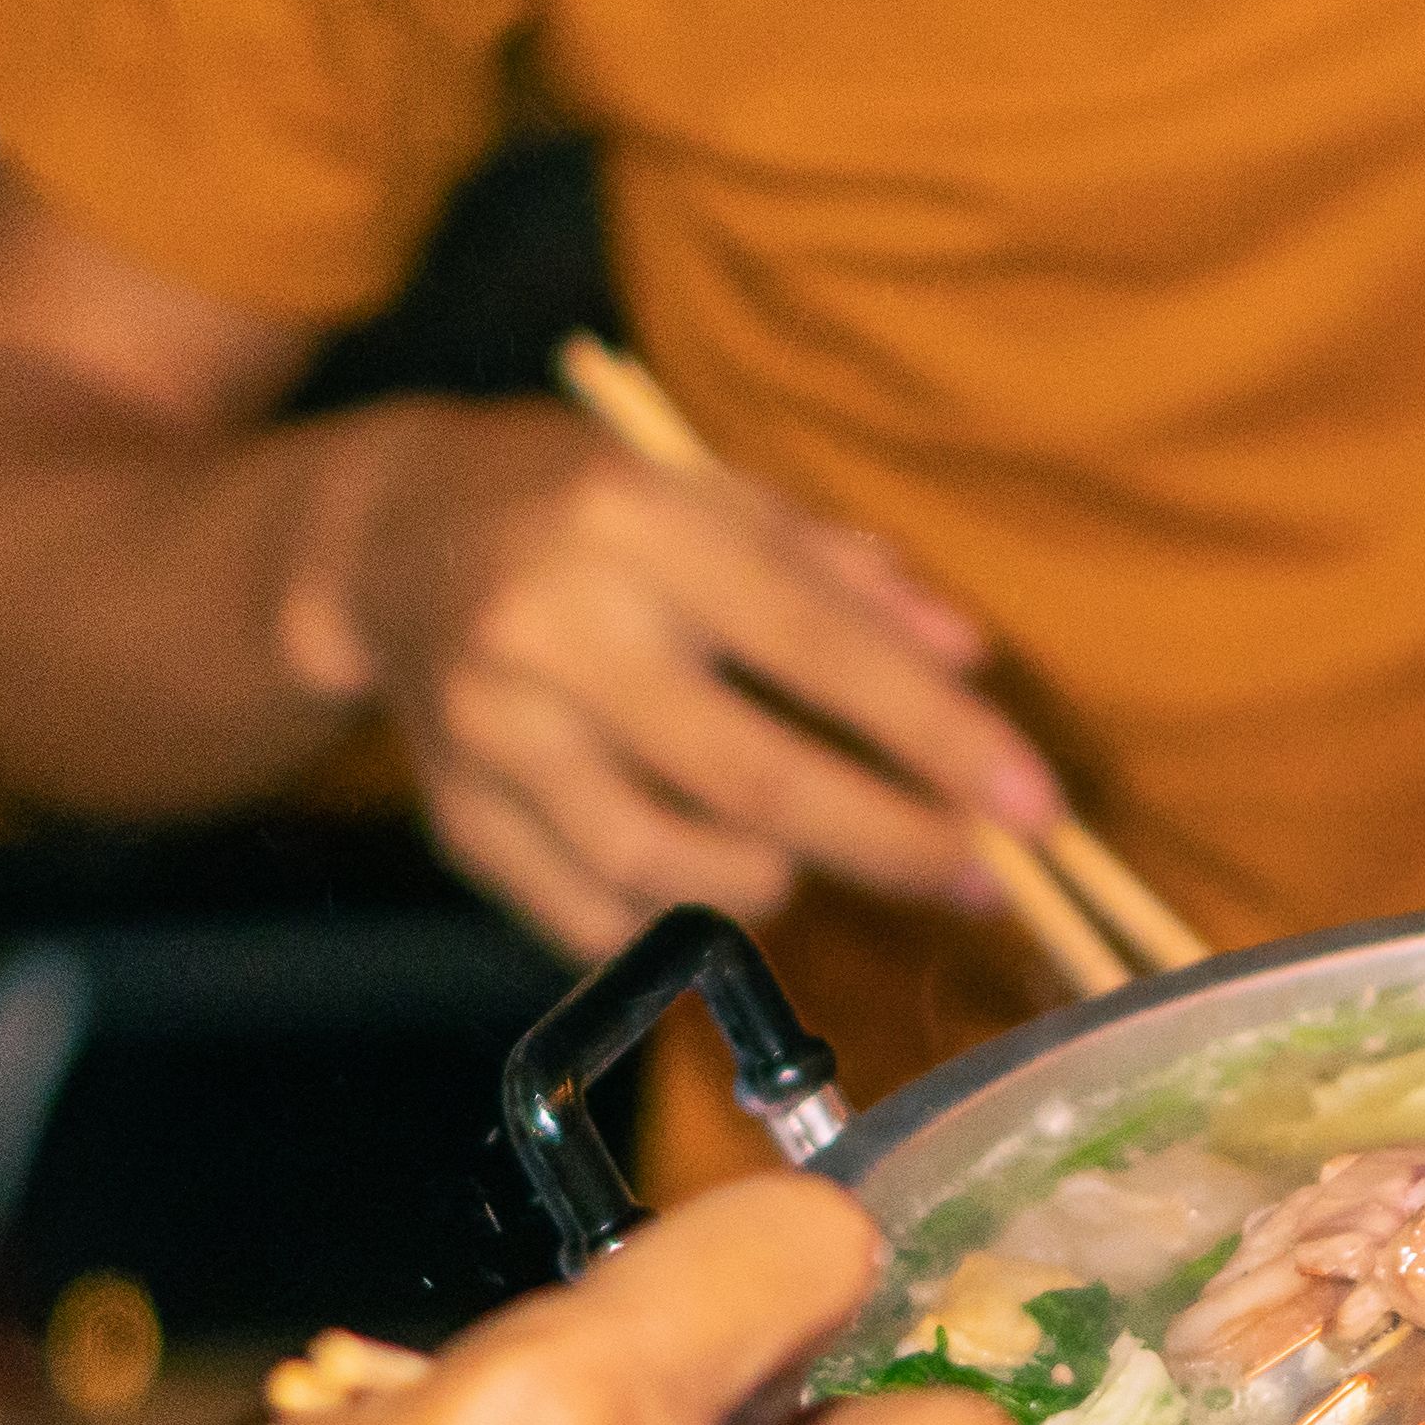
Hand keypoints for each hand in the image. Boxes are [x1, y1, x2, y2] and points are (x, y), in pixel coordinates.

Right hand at [294, 398, 1064, 954]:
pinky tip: (706, 884)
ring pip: (666, 868)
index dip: (938, 738)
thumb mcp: (716, 500)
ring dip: (771, 887)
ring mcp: (493, 731)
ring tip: (806, 858)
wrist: (388, 540)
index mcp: (638, 524)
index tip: (1036, 809)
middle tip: (979, 882)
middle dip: (890, 844)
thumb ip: (846, 577)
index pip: (819, 647)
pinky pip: (593, 918)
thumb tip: (970, 661)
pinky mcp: (455, 815)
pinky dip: (675, 924)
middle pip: (754, 781)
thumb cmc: (591, 517)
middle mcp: (554, 628)